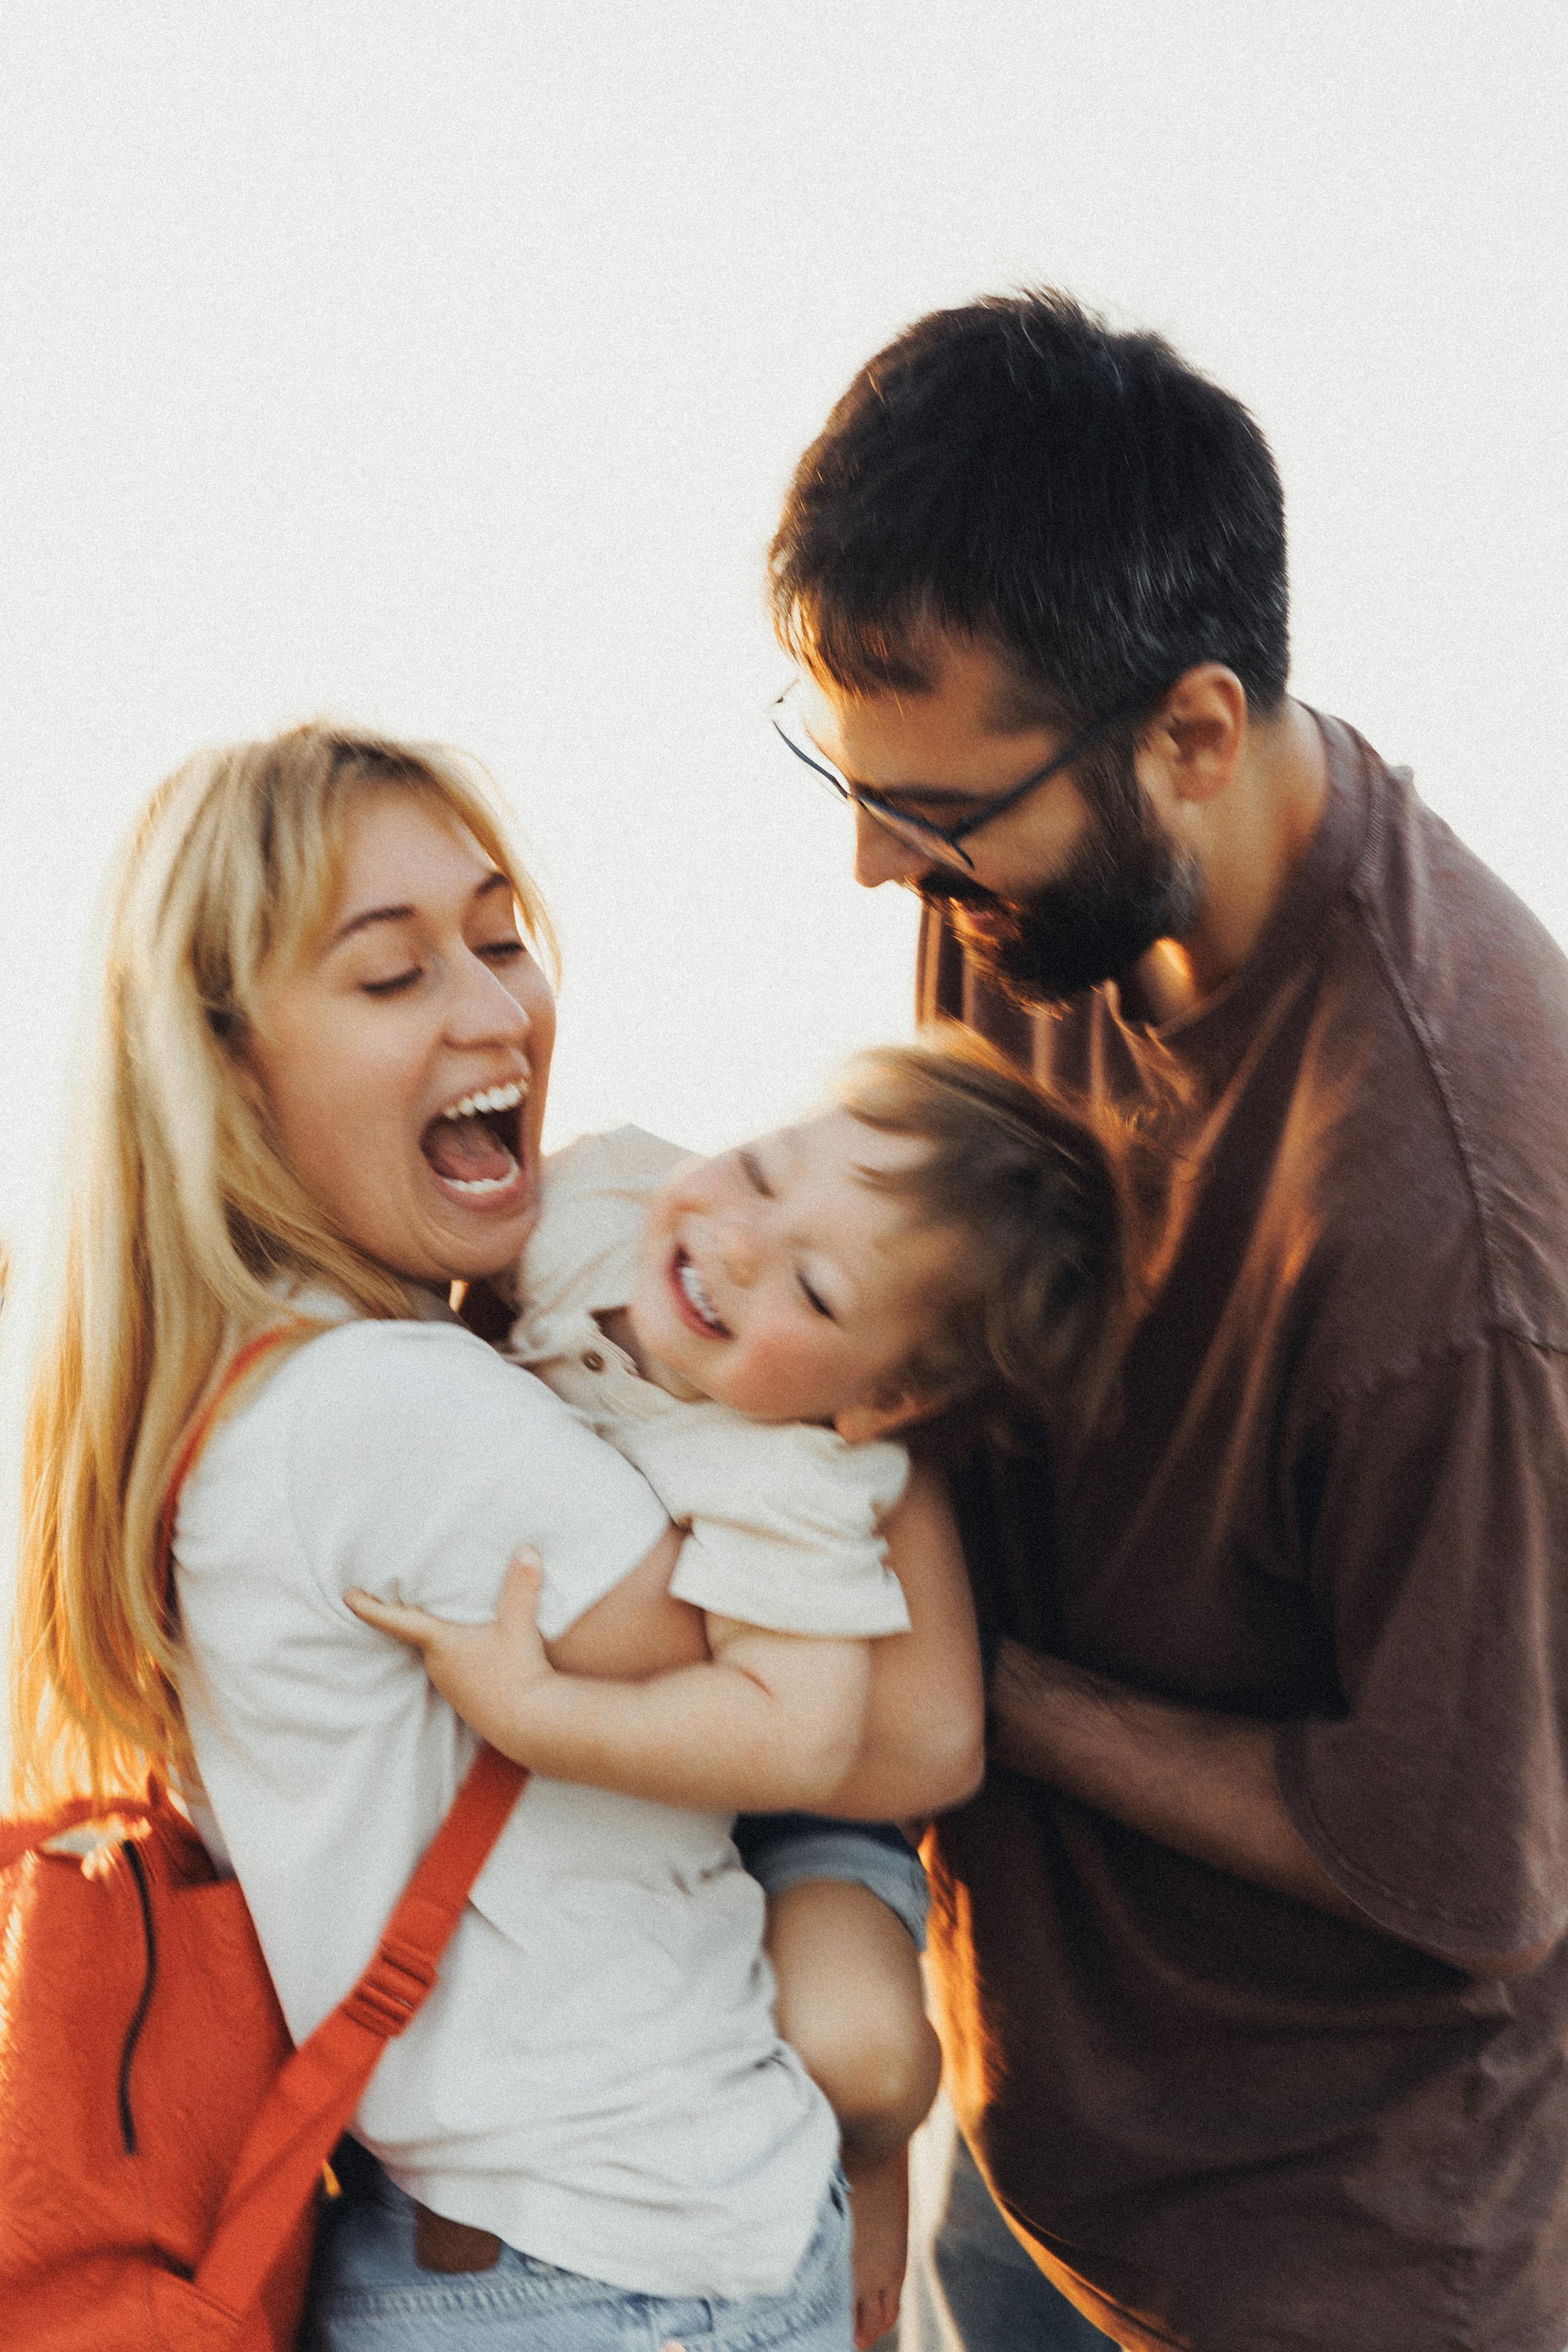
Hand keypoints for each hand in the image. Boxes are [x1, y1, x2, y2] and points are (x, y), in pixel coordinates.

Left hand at [345, 1550, 553, 1758]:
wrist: (530, 1724)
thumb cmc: (518, 1672)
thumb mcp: (520, 1625)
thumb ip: (521, 1586)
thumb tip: (528, 1550)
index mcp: (439, 1642)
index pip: (395, 1621)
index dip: (369, 1607)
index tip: (347, 1595)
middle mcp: (436, 1664)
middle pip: (415, 1632)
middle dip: (408, 1612)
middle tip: (399, 1588)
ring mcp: (448, 1683)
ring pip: (434, 1650)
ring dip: (434, 1632)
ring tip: (439, 1612)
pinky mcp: (462, 1696)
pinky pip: (449, 1664)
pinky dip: (451, 1649)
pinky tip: (470, 1644)